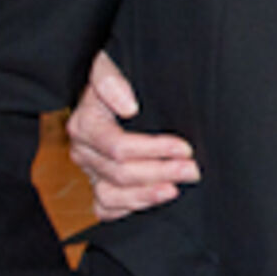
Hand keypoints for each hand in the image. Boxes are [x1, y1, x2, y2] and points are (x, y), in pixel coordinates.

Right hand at [67, 50, 199, 220]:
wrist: (114, 86)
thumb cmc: (116, 73)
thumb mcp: (109, 65)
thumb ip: (111, 81)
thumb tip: (127, 106)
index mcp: (85, 124)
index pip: (118, 146)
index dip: (153, 149)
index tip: (184, 147)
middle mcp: (84, 151)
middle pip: (119, 173)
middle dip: (159, 172)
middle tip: (192, 170)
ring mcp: (90, 170)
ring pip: (111, 196)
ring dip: (146, 196)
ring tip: (175, 190)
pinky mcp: (98, 184)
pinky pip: (105, 209)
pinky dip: (127, 209)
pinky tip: (153, 202)